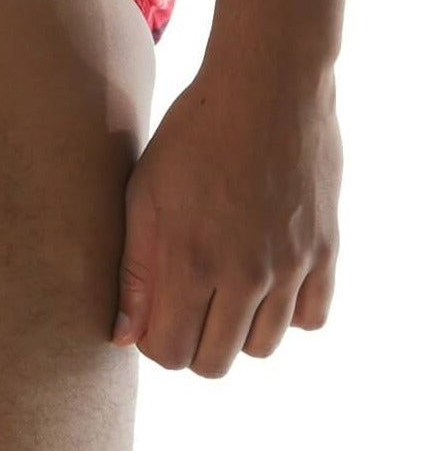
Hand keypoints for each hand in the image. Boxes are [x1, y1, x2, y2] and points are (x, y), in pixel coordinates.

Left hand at [111, 59, 341, 376]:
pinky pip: (312, 319)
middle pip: (215, 362)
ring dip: (237, 330)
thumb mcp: (144, 195)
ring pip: (262, 347)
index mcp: (189, 259)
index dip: (155, 343)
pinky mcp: (325, 251)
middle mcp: (244, 273)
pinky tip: (265, 281)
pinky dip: (287, 313)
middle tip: (184, 305)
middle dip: (191, 344)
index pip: (171, 352)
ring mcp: (290, 265)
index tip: (152, 316)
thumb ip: (134, 271)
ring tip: (221, 288)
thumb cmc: (191, 137)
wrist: (264, 88)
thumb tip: (125, 337)